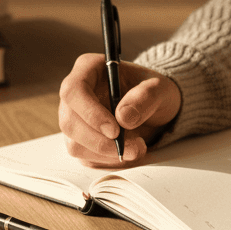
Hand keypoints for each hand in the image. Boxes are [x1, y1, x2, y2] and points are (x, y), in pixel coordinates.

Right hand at [58, 53, 181, 167]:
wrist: (154, 106)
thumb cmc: (153, 91)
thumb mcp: (160, 88)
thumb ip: (145, 96)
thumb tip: (123, 117)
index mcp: (88, 69)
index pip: (74, 91)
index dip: (90, 113)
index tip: (115, 131)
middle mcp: (75, 94)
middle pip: (70, 122)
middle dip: (101, 141)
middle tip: (133, 147)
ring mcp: (74, 118)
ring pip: (75, 144)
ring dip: (106, 153)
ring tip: (137, 148)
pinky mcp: (80, 139)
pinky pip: (85, 156)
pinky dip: (108, 160)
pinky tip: (127, 152)